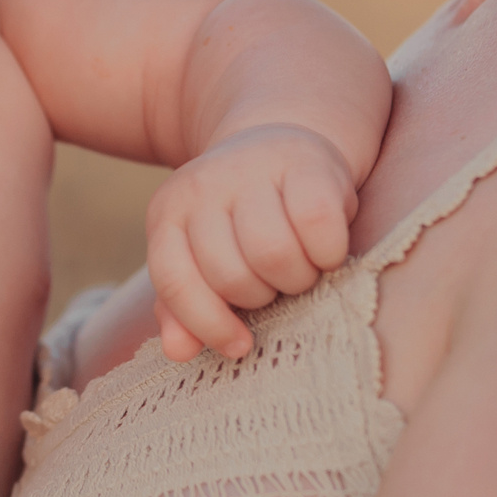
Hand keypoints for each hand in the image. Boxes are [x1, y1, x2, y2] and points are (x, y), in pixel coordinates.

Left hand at [145, 123, 358, 360]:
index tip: (239, 345)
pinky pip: (318, 225)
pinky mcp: (305, 163)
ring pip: (273, 254)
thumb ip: (183, 307)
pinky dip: (329, 252)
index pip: (175, 281)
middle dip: (261, 297)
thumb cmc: (238, 223)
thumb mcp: (200, 258)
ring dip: (296, 279)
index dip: (206, 323)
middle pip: (230, 275)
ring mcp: (252, 169)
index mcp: (168, 213)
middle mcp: (202, 185)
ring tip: (300, 269)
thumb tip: (178, 352)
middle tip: (275, 284)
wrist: (278, 144)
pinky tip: (328, 252)